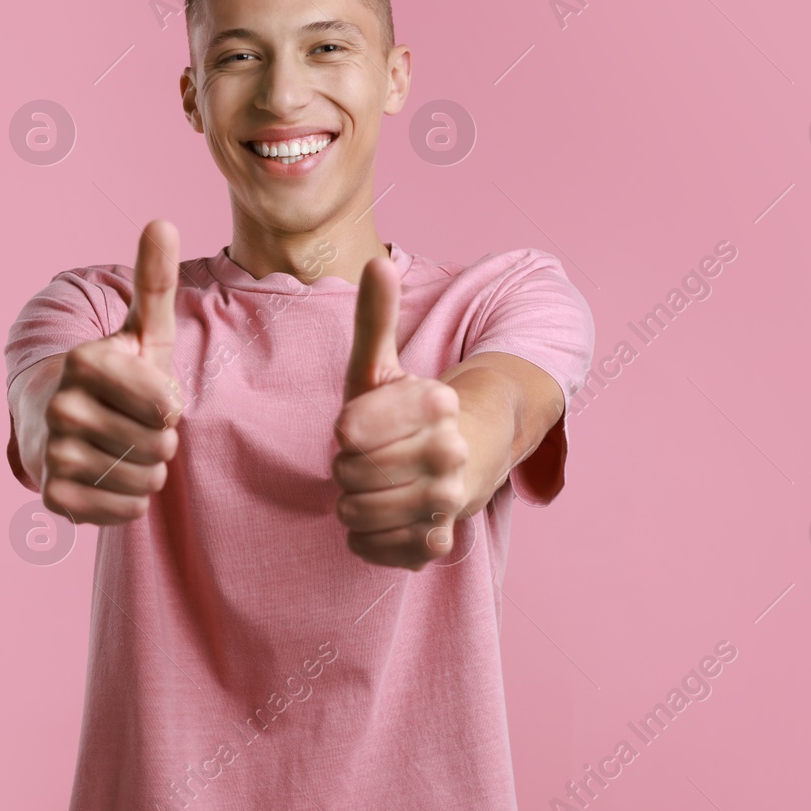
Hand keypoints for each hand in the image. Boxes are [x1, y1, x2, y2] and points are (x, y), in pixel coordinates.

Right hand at [39, 220, 184, 525]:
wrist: (59, 423)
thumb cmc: (116, 375)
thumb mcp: (139, 330)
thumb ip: (153, 281)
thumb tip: (163, 222)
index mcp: (85, 361)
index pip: (166, 405)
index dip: (169, 404)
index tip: (150, 395)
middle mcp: (60, 406)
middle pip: (160, 445)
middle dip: (161, 439)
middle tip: (135, 424)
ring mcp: (52, 453)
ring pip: (145, 480)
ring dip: (148, 470)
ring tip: (124, 448)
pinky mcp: (53, 497)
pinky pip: (126, 511)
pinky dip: (129, 500)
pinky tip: (109, 476)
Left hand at [333, 254, 470, 570]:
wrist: (464, 459)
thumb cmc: (406, 411)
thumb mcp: (384, 364)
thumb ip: (375, 316)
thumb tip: (376, 262)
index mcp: (436, 402)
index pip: (349, 430)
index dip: (347, 430)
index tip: (362, 425)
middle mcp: (451, 452)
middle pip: (347, 474)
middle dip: (346, 467)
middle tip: (370, 458)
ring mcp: (449, 503)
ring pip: (355, 513)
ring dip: (352, 501)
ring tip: (376, 485)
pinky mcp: (438, 544)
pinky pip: (370, 548)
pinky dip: (366, 537)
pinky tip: (385, 517)